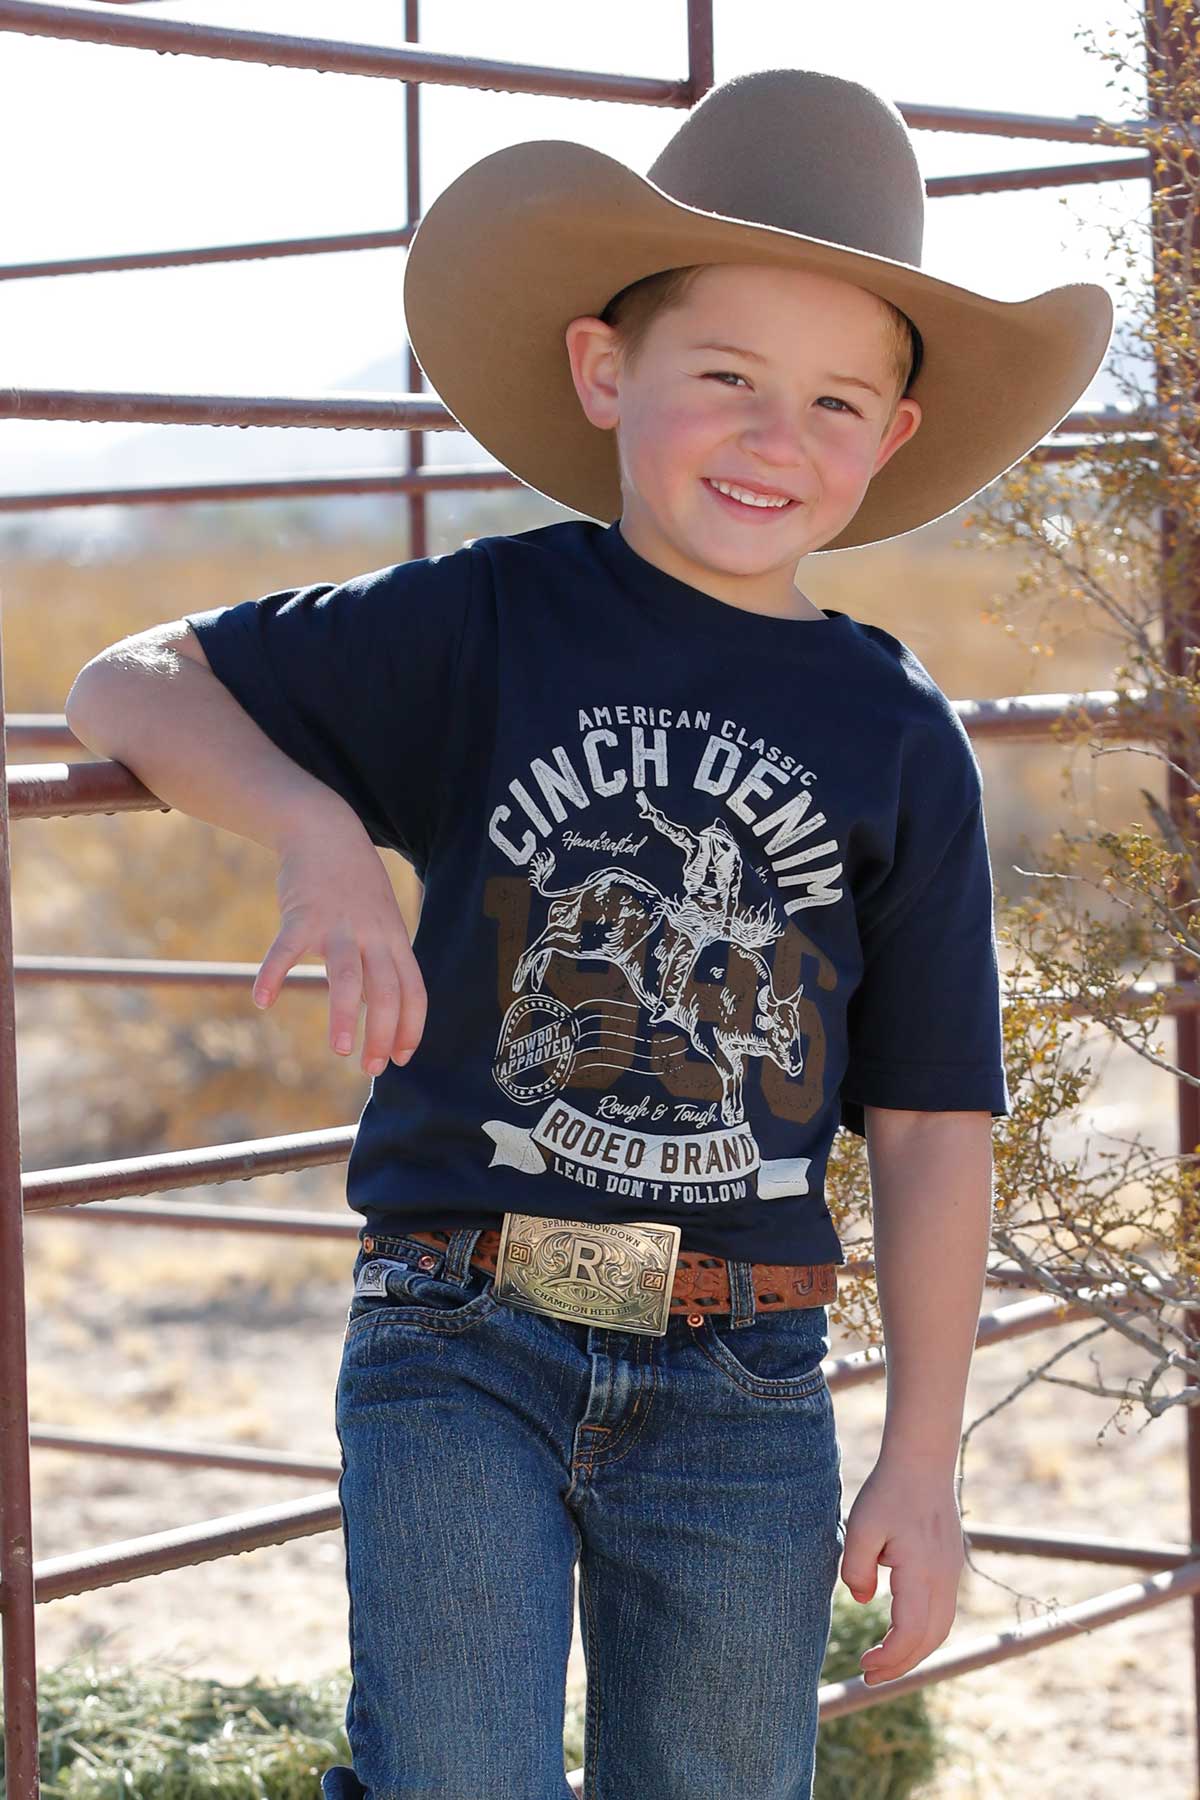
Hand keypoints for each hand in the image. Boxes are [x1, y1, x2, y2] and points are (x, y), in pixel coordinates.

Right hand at [252, 820, 426, 1075]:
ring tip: (342, 1050)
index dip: (411, 1026)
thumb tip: (385, 1009)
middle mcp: (373, 934)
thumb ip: (383, 959)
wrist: (325, 829)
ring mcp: (339, 924)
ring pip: (348, 975)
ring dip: (346, 1014)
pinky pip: (287, 949)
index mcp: (395, 939)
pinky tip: (262, 999)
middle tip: (371, 1068)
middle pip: (387, 990)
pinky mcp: (303, 914)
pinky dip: (273, 974)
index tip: (401, 1058)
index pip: (415, 989)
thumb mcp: (382, 918)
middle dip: (382, 1032)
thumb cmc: (355, 884)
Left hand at [838, 1453, 964, 1684]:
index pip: (911, 1633)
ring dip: (915, 1651)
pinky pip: (942, 1611)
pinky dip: (924, 1632)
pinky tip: (901, 1630)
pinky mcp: (951, 1565)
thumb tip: (861, 1600)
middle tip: (869, 1675)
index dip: (890, 1657)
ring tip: (885, 1661)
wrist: (923, 1462)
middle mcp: (944, 1579)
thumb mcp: (861, 1526)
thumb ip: (856, 1568)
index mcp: (922, 1573)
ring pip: (940, 1628)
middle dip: (901, 1664)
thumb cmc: (889, 1492)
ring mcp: (951, 1572)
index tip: (864, 1665)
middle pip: (929, 1639)